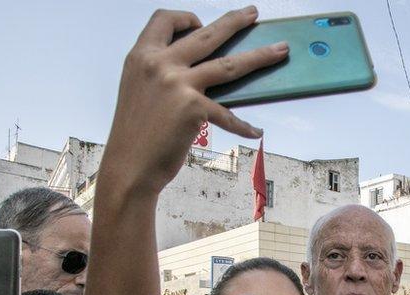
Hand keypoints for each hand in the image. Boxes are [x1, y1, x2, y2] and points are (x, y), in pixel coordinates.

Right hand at [102, 7, 287, 195]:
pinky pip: (228, 114)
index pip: (164, 19)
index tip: (200, 23)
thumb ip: (159, 72)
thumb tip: (196, 68)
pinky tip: (256, 131)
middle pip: (206, 35)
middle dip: (235, 21)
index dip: (185, 17)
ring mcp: (178, 84)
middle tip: (253, 13)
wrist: (129, 165)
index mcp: (141, 56)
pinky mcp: (193, 108)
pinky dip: (243, 126)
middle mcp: (159, 64)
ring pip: (229, 64)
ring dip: (259, 56)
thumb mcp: (138, 89)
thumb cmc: (135, 134)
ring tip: (280, 50)